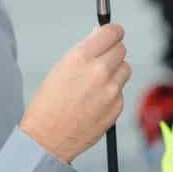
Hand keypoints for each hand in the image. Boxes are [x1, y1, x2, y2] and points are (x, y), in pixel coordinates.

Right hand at [20, 24, 130, 162]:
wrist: (47, 139)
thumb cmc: (48, 103)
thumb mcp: (60, 68)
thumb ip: (85, 51)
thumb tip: (100, 35)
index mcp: (81, 57)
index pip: (112, 32)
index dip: (114, 32)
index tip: (113, 34)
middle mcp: (99, 71)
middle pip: (121, 49)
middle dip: (113, 52)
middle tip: (102, 60)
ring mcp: (111, 90)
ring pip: (125, 69)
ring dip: (115, 71)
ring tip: (96, 83)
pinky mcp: (117, 107)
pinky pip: (120, 91)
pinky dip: (112, 93)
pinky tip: (94, 101)